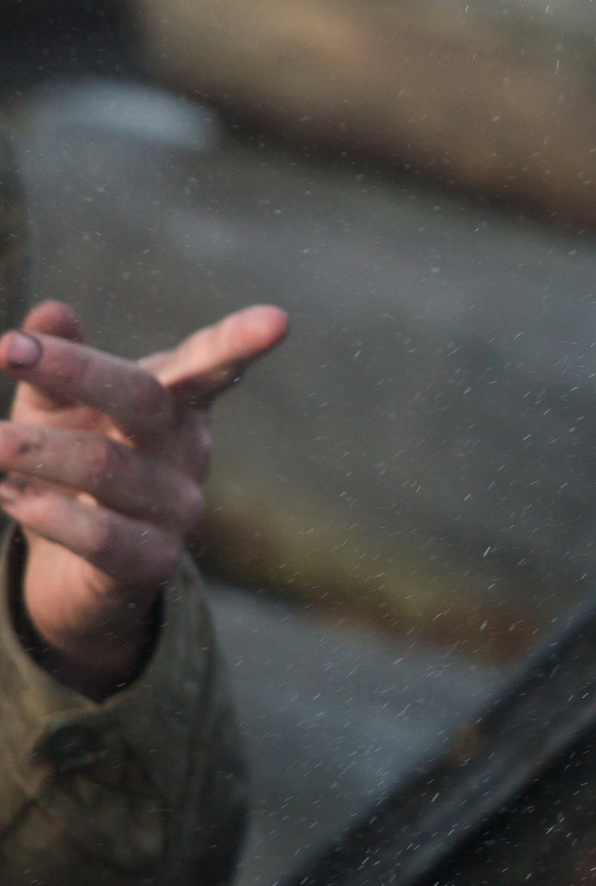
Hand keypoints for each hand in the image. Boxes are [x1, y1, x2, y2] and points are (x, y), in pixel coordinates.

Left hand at [2, 300, 288, 698]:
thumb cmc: (72, 462)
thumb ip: (54, 364)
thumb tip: (50, 313)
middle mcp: (189, 448)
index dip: (241, 342)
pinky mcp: (153, 560)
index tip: (279, 319)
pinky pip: (103, 534)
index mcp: (178, 401)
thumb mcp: (56, 409)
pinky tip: (12, 498)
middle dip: (76, 371)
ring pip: (107, 466)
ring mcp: (178, 506)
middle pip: (144, 398)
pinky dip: (50, 512)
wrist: (77, 573)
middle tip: (6, 349)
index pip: (211, 363)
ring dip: (36, 452)